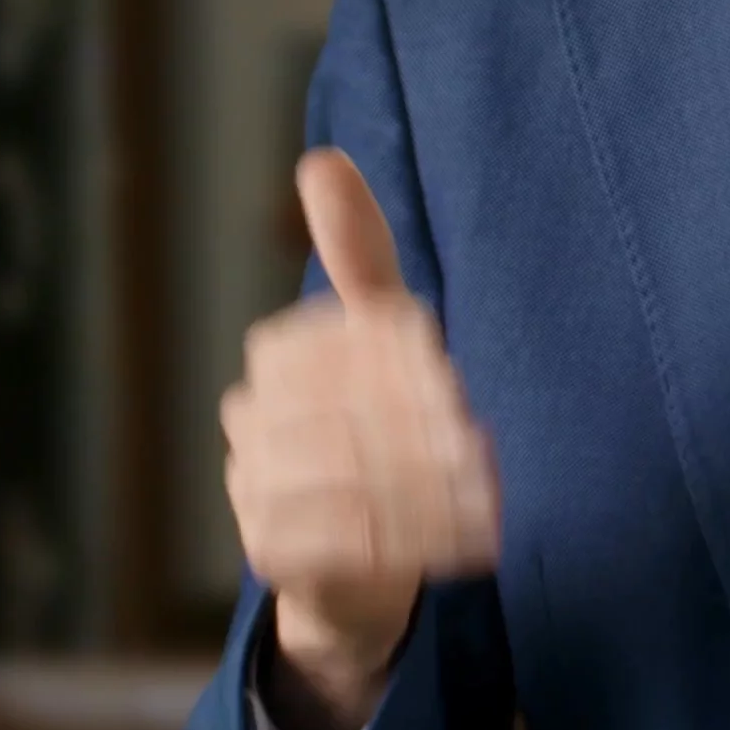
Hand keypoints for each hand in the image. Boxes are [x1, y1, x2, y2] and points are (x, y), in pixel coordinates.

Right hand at [222, 148, 502, 729]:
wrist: (364, 569)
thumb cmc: (377, 431)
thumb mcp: (379, 341)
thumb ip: (359, 259)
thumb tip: (319, 160)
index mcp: (275, 360)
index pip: (336, 344)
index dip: (399, 364)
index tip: (452, 384)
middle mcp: (248, 422)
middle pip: (342, 414)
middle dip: (417, 430)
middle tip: (478, 447)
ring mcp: (250, 492)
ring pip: (342, 479)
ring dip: (421, 488)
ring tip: (481, 497)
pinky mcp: (268, 556)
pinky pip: (335, 544)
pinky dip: (402, 543)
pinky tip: (455, 543)